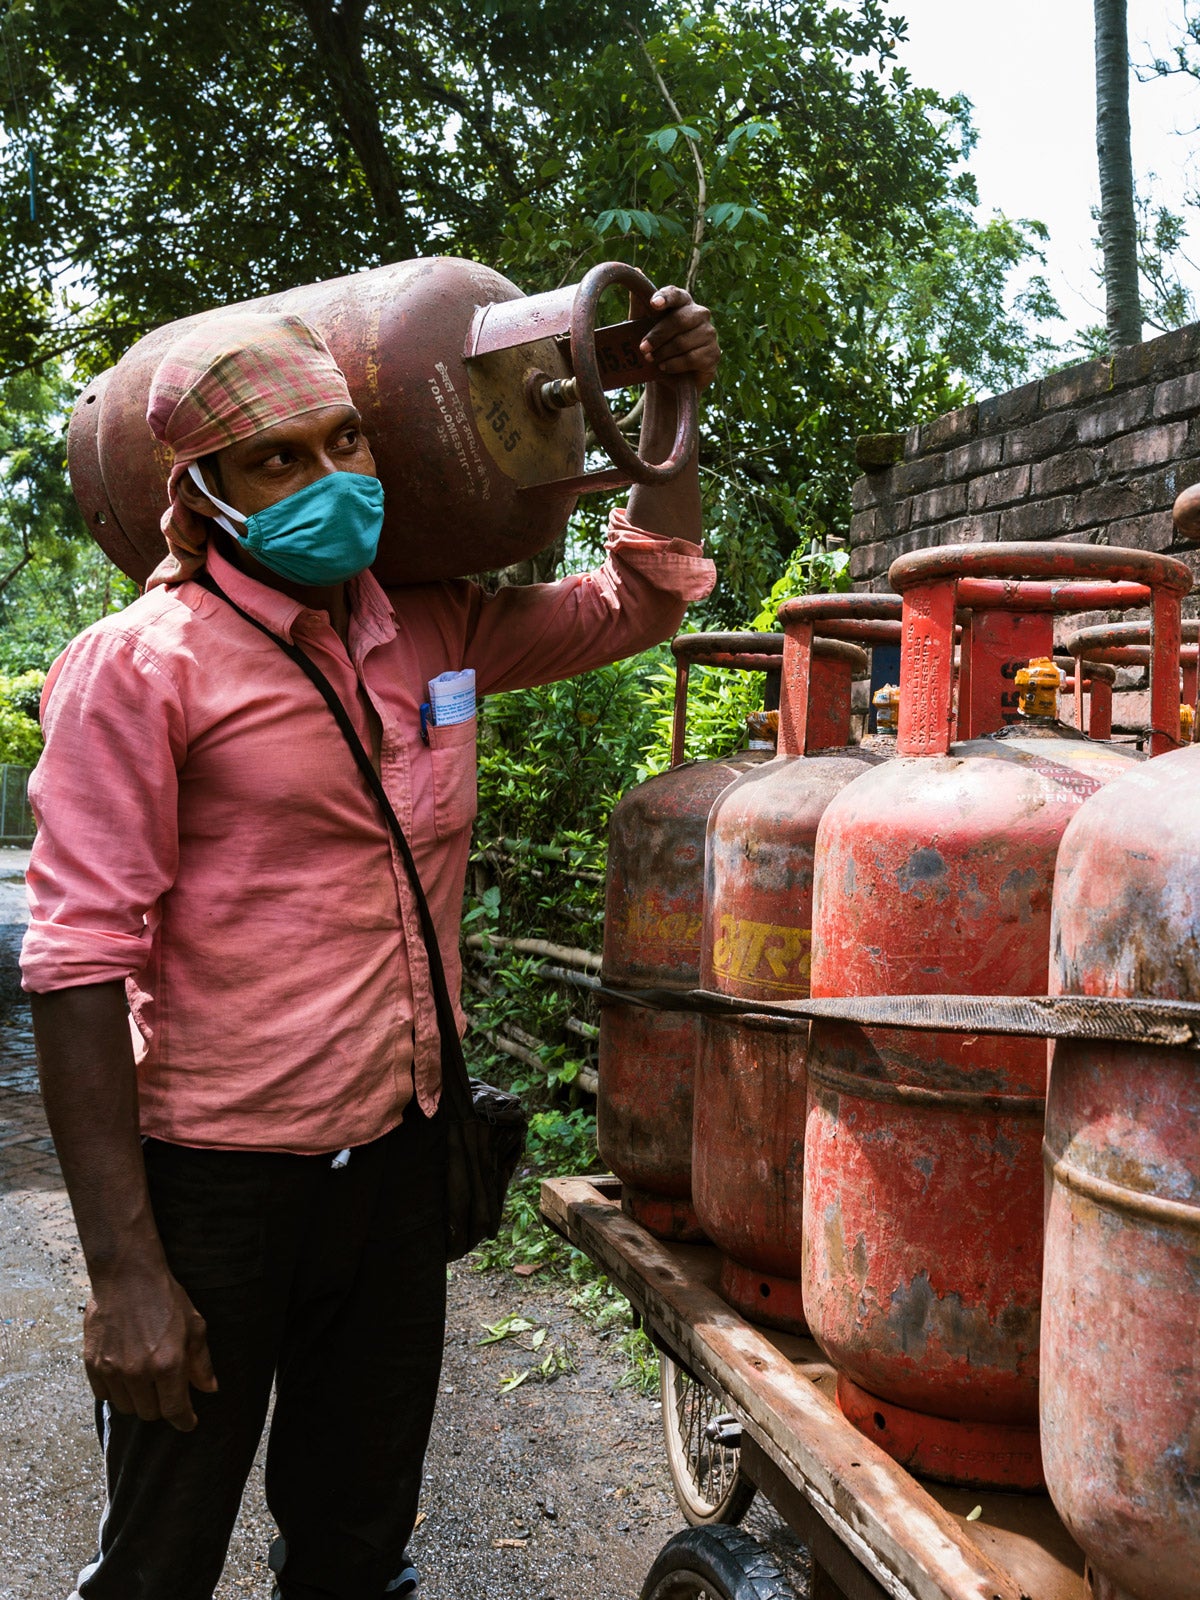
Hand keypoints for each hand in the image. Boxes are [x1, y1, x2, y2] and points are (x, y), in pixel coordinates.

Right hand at [84, 1265, 217, 1430]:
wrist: (127, 1276)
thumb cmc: (165, 1297)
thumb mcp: (194, 1325)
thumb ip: (201, 1362)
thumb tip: (209, 1389)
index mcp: (168, 1364)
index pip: (174, 1410)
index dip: (184, 1420)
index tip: (188, 1422)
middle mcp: (138, 1372)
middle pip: (150, 1413)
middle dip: (161, 1406)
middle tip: (166, 1391)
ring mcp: (112, 1370)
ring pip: (126, 1407)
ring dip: (138, 1400)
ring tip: (145, 1381)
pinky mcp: (93, 1364)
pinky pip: (104, 1396)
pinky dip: (116, 1392)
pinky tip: (124, 1376)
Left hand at [639, 286, 720, 389]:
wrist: (672, 377)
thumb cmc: (658, 346)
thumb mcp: (644, 326)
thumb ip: (641, 303)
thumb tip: (637, 271)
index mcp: (683, 302)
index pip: (676, 294)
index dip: (666, 298)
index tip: (653, 304)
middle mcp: (700, 314)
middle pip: (679, 320)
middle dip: (658, 335)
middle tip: (643, 348)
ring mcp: (709, 334)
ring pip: (684, 341)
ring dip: (664, 353)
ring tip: (652, 360)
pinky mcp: (714, 354)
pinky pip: (692, 358)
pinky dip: (674, 364)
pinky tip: (664, 367)